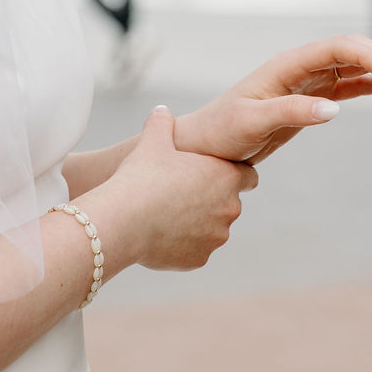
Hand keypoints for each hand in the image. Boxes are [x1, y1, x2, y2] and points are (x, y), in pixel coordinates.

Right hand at [98, 106, 256, 270]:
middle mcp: (229, 208)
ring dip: (198, 224)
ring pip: (212, 230)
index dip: (231, 174)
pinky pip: (196, 251)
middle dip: (211, 201)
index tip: (212, 175)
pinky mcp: (199, 260)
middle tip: (182, 195)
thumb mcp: (152, 141)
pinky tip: (161, 236)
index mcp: (226, 177)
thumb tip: (161, 111)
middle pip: (229, 204)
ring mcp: (216, 237)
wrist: (124, 219)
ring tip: (168, 216)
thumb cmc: (142, 176)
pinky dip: (183, 246)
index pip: (248, 176)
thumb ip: (162, 124)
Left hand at [176, 36, 371, 164]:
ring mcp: (309, 80)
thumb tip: (332, 109)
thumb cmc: (223, 132)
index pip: (338, 48)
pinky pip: (350, 84)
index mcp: (288, 64)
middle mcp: (301, 66)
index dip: (370, 55)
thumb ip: (292, 113)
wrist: (205, 145)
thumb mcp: (253, 124)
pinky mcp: (312, 96)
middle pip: (352, 50)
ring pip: (355, 64)